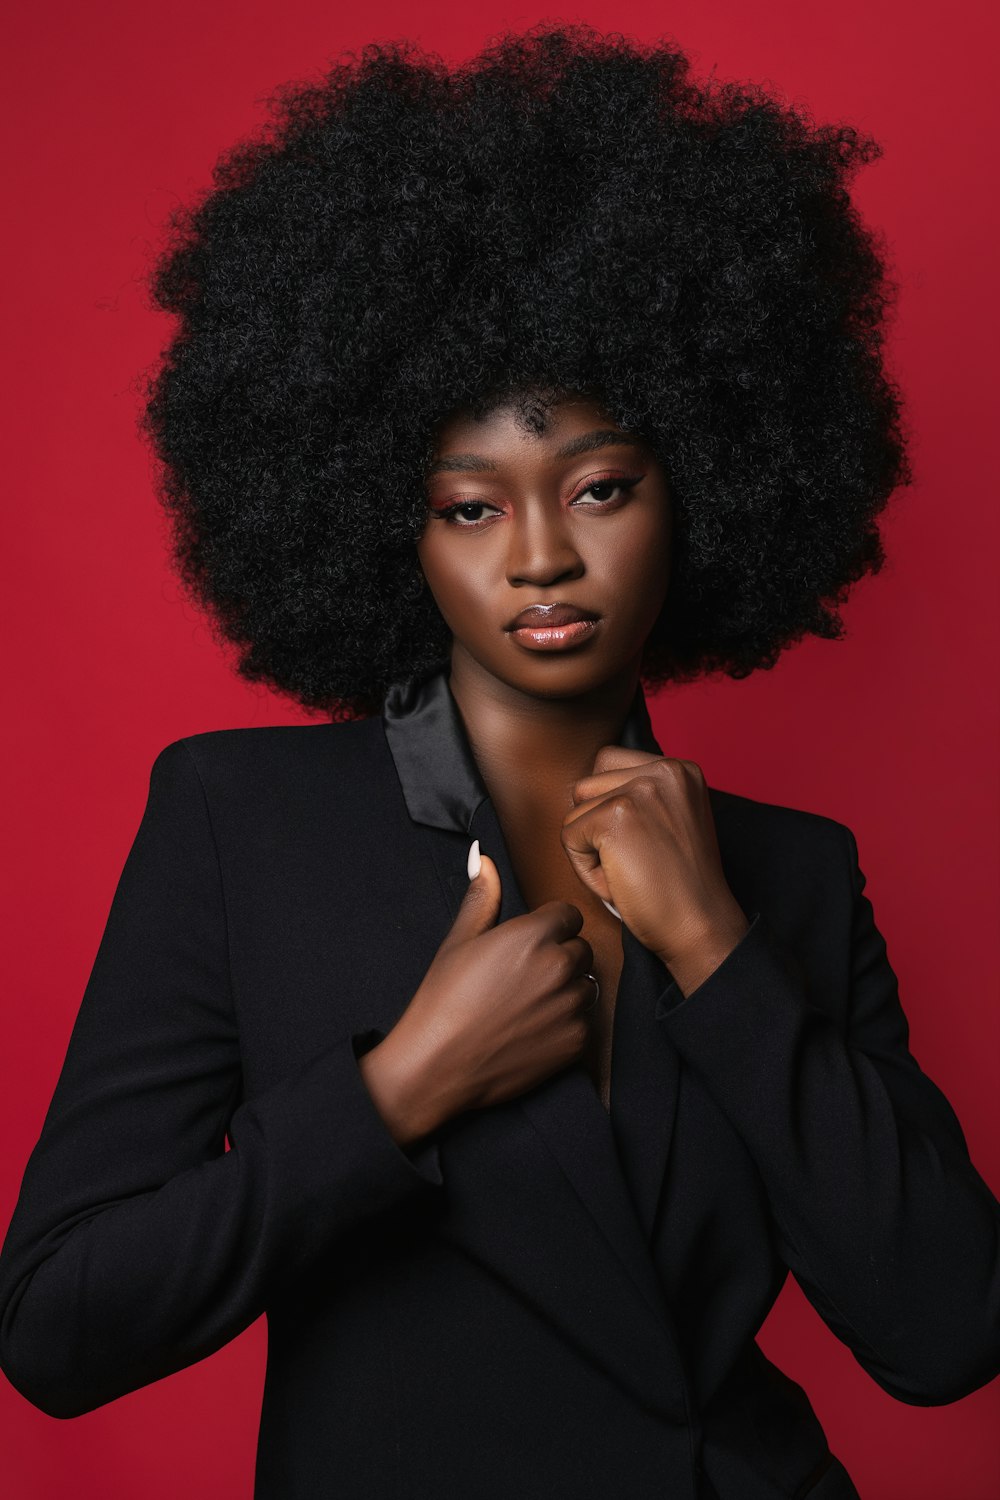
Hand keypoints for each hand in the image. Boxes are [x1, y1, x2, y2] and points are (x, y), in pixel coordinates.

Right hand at [367, 852, 599, 1134]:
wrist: (438, 1066)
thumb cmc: (443, 1001)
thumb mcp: (459, 940)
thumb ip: (482, 896)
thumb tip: (482, 857)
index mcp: (533, 935)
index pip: (569, 915)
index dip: (549, 927)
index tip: (528, 945)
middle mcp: (559, 966)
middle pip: (581, 949)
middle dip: (560, 957)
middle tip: (523, 978)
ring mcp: (571, 1006)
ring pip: (587, 985)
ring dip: (567, 990)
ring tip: (528, 1005)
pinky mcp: (576, 1042)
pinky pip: (585, 1022)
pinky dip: (567, 1024)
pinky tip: (533, 1030)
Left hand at [560, 747, 749, 992]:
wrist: (701, 926)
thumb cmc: (679, 885)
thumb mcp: (669, 821)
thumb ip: (636, 796)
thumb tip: (576, 787)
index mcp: (680, 768)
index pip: (608, 763)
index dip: (609, 808)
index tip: (642, 843)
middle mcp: (665, 768)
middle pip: (587, 786)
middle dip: (597, 827)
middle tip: (636, 861)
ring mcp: (641, 789)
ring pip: (575, 812)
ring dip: (590, 848)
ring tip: (630, 870)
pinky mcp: (616, 815)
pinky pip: (569, 838)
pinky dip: (586, 870)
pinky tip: (621, 883)